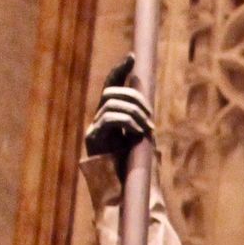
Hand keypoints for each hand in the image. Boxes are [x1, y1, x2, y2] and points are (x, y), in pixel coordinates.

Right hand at [85, 57, 152, 176]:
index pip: (110, 85)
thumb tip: (148, 105)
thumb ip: (139, 121)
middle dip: (135, 99)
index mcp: (109, 114)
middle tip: (150, 117)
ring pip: (113, 103)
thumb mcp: (139, 138)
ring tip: (147, 129)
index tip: (132, 56)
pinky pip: (111, 119)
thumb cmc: (131, 164)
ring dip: (136, 114)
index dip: (119, 70)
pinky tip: (139, 134)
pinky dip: (128, 123)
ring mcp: (94, 127)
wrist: (120, 187)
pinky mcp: (93, 138)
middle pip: (113, 92)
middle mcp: (98, 117)